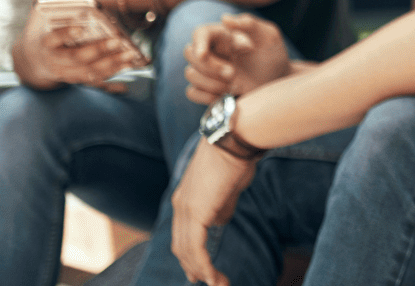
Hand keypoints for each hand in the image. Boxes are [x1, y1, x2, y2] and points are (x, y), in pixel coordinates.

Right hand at [16, 3, 140, 91]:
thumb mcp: (57, 26)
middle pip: (76, 57)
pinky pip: (95, 79)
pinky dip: (113, 72)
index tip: (80, 28)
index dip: (66, 34)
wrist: (40, 60)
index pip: (54, 38)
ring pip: (88, 71)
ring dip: (111, 63)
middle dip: (98, 49)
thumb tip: (97, 10)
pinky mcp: (76, 80)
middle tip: (117, 40)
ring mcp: (64, 74)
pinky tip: (127, 65)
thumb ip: (72, 20)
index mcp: (47, 42)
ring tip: (129, 54)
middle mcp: (54, 61)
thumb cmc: (57, 35)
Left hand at [170, 138, 259, 285]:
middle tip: (205, 281)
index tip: (197, 268)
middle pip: (181, 245)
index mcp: (184, 198)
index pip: (181, 232)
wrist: (234, 141)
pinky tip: (214, 277)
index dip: (188, 252)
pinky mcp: (196, 214)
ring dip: (201, 270)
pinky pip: (197, 248)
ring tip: (217, 283)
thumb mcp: (226, 187)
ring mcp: (185, 210)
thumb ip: (220, 205)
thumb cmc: (234, 158)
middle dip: (192, 266)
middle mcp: (180, 205)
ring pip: (187, 250)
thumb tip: (219, 220)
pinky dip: (204, 265)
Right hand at [183, 13, 291, 104]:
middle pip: (190, 54)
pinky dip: (205, 96)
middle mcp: (213, 51)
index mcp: (224, 35)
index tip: (203, 55)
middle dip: (210, 67)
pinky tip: (224, 95)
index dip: (198, 43)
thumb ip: (250, 24)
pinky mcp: (209, 88)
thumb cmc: (273, 54)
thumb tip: (225, 18)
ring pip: (190, 73)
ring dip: (211, 83)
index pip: (200, 33)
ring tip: (235, 85)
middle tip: (233, 73)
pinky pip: (192, 92)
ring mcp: (209, 70)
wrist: (278, 80)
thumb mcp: (269, 36)